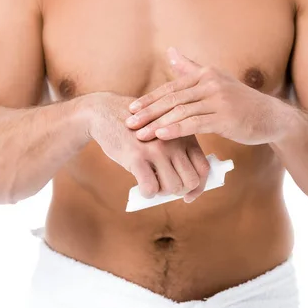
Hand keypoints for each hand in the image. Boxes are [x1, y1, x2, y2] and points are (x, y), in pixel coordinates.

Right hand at [87, 92, 209, 202]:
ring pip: (173, 186)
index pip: (203, 168)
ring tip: (151, 183)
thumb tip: (188, 186)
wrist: (104, 112)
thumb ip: (177, 151)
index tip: (188, 195)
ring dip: (162, 192)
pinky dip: (147, 193)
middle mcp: (174, 141)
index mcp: (184, 134)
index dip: (198, 187)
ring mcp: (156, 149)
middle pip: (191, 180)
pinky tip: (140, 186)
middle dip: (179, 190)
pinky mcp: (137, 156)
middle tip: (165, 187)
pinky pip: (151, 188)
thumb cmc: (135, 128)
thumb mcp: (163, 131)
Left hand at [125, 48, 293, 144]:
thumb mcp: (216, 80)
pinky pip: (195, 124)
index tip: (132, 109)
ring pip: (181, 112)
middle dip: (148, 112)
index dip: (150, 99)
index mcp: (206, 75)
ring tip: (140, 135)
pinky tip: (162, 135)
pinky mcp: (226, 118)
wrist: (271, 118)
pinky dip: (176, 129)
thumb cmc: (241, 102)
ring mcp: (219, 100)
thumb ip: (191, 68)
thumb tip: (171, 51)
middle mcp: (211, 83)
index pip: (171, 88)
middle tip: (129, 123)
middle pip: (172, 99)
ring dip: (157, 124)